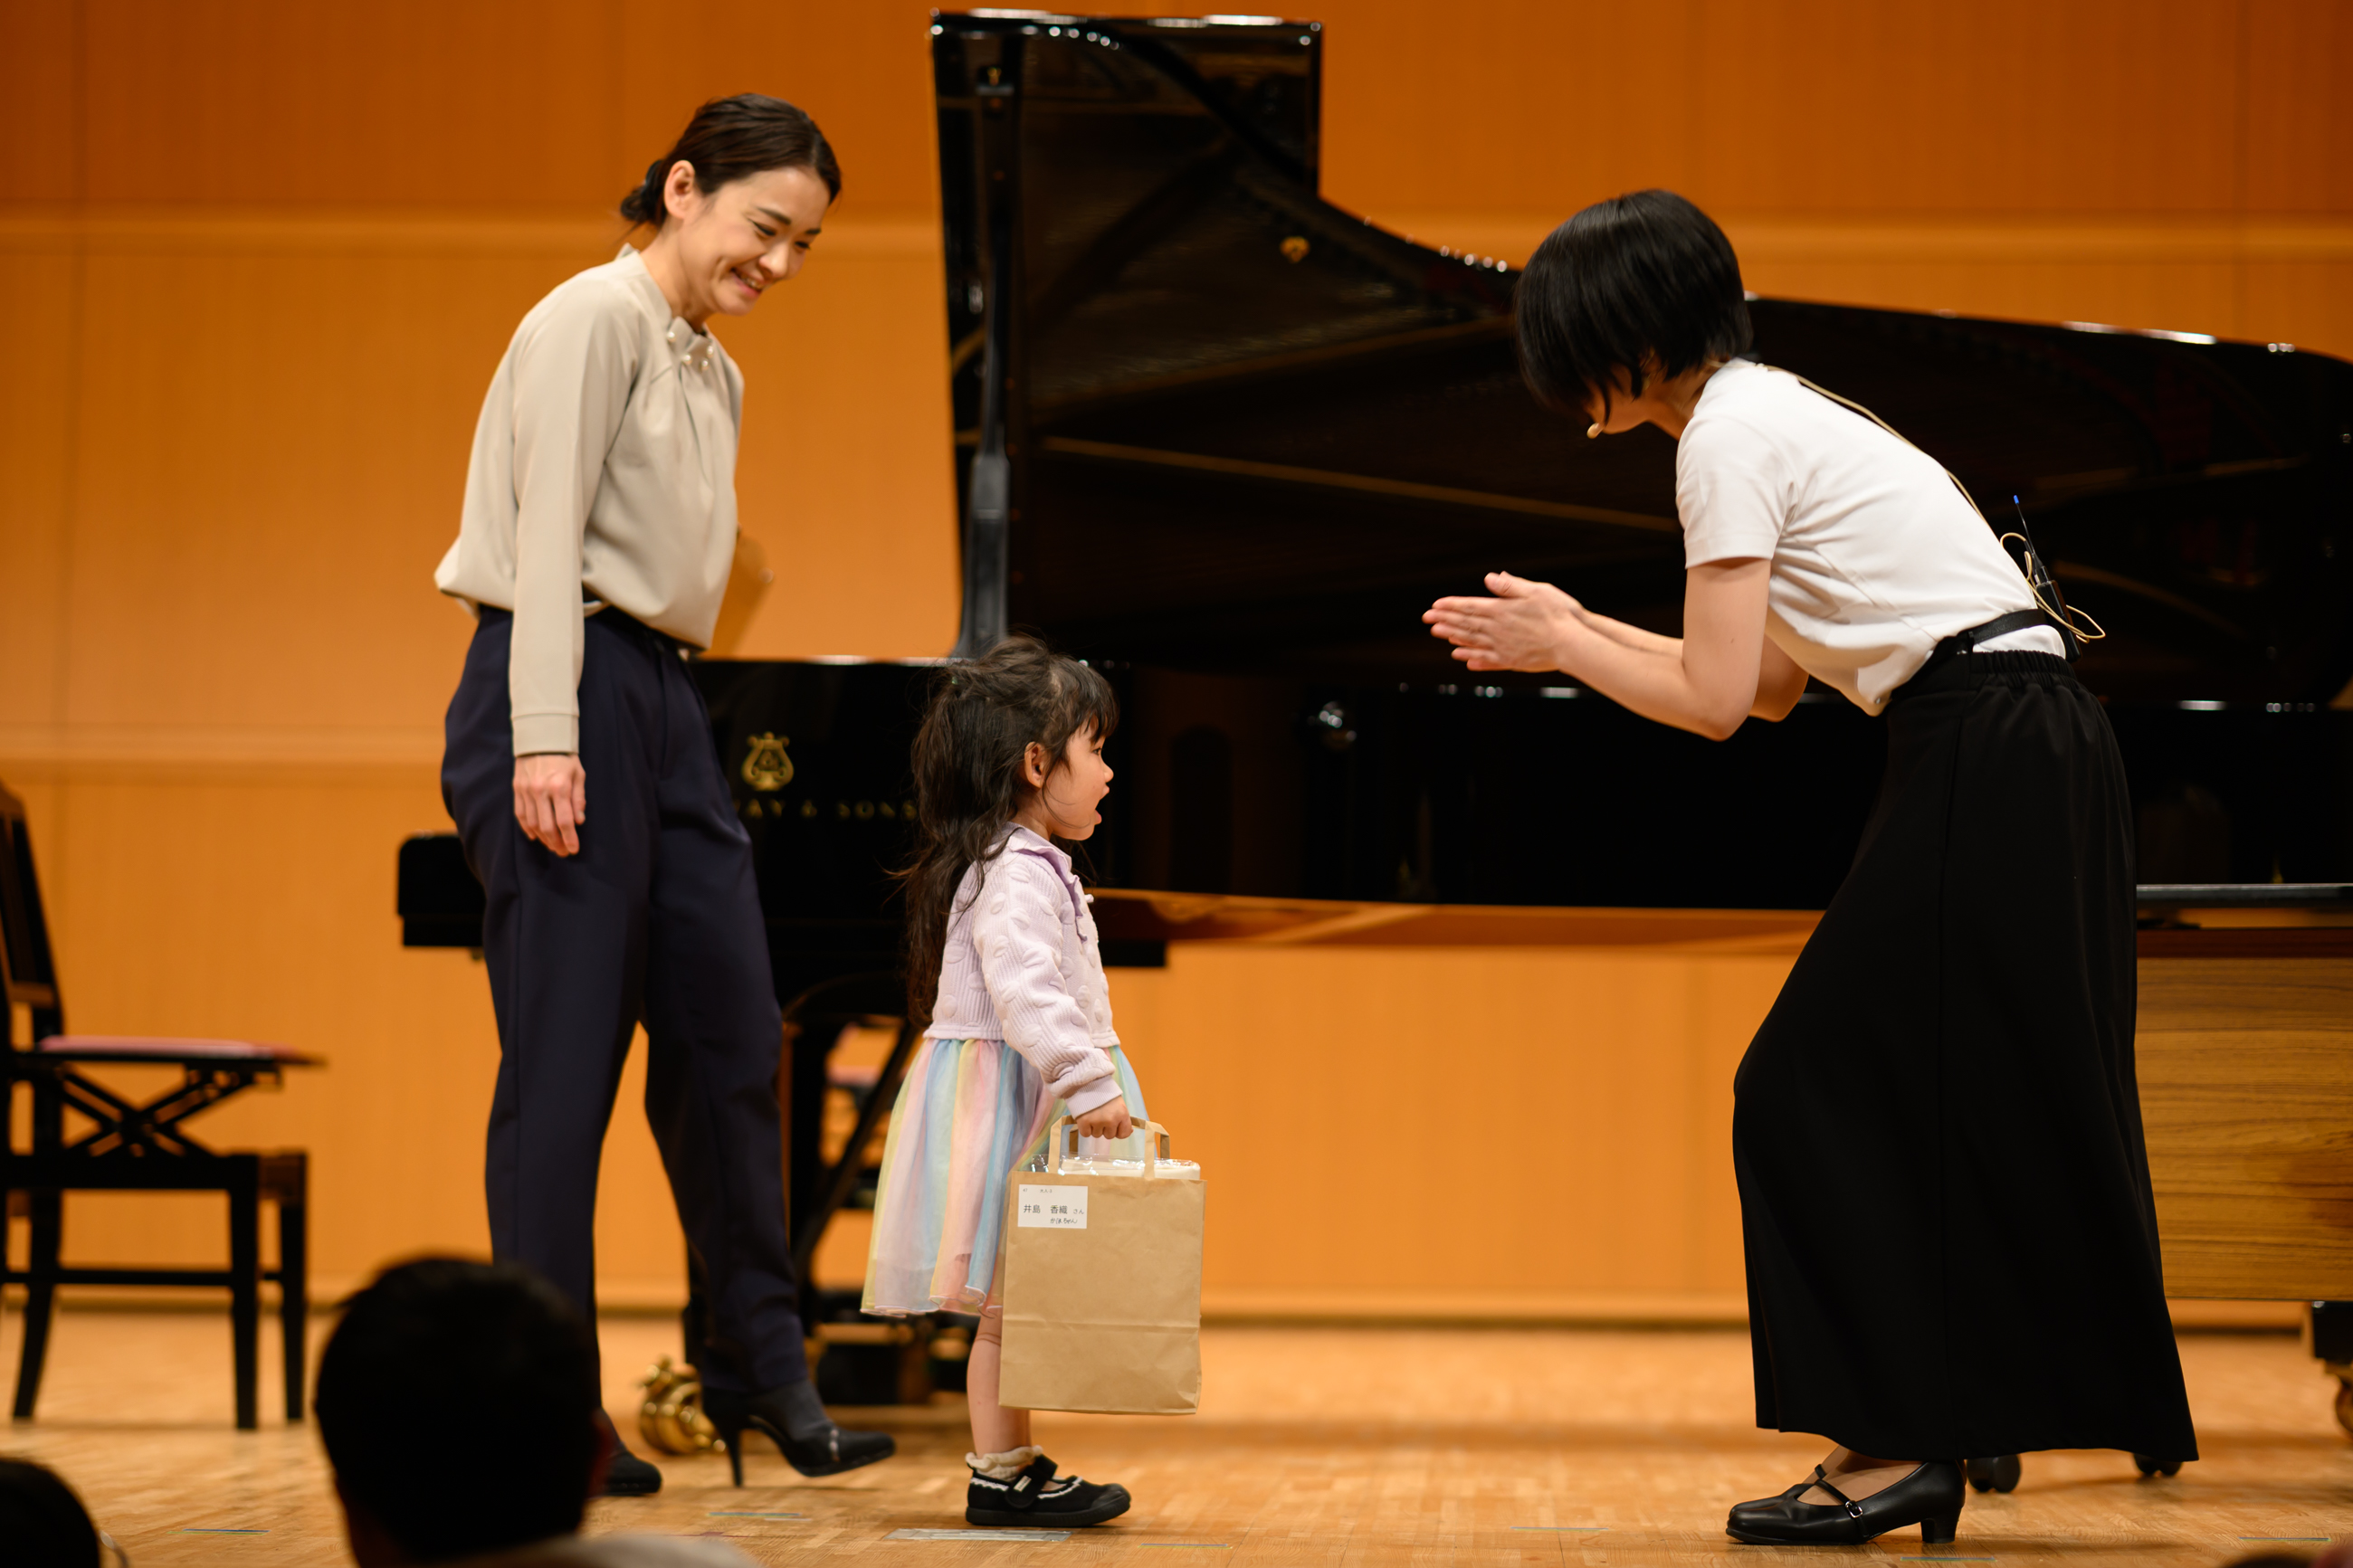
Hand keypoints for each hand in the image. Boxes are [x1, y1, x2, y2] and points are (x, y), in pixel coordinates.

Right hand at [514, 753, 586, 855]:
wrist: (540, 737)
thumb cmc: (564, 756)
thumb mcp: (579, 774)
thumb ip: (579, 798)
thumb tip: (579, 821)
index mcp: (560, 787)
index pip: (565, 821)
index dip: (570, 838)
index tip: (574, 849)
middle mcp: (541, 791)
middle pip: (547, 826)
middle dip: (556, 843)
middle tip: (563, 852)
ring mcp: (526, 791)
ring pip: (533, 823)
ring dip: (543, 838)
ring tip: (552, 846)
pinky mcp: (517, 789)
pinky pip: (521, 814)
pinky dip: (527, 828)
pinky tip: (535, 836)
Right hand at [1074, 1095, 1133, 1140]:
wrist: (1088, 1081)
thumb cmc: (1105, 1092)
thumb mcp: (1119, 1103)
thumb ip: (1123, 1118)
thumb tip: (1128, 1132)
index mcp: (1122, 1114)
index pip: (1124, 1134)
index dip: (1118, 1131)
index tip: (1114, 1126)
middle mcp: (1111, 1120)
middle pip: (1109, 1136)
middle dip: (1105, 1128)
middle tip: (1101, 1116)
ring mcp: (1097, 1121)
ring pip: (1096, 1135)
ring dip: (1094, 1127)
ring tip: (1093, 1114)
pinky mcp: (1084, 1122)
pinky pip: (1086, 1134)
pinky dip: (1085, 1128)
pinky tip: (1086, 1117)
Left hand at [1423, 572, 1583, 671]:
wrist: (1572, 644)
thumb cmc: (1558, 614)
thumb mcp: (1536, 591)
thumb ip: (1510, 586)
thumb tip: (1489, 578)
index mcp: (1501, 610)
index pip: (1470, 607)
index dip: (1451, 606)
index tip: (1435, 605)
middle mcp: (1497, 630)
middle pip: (1466, 624)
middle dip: (1445, 620)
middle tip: (1428, 619)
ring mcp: (1503, 647)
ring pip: (1472, 642)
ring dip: (1453, 637)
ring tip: (1439, 634)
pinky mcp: (1512, 661)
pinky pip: (1486, 659)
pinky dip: (1472, 658)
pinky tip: (1462, 658)